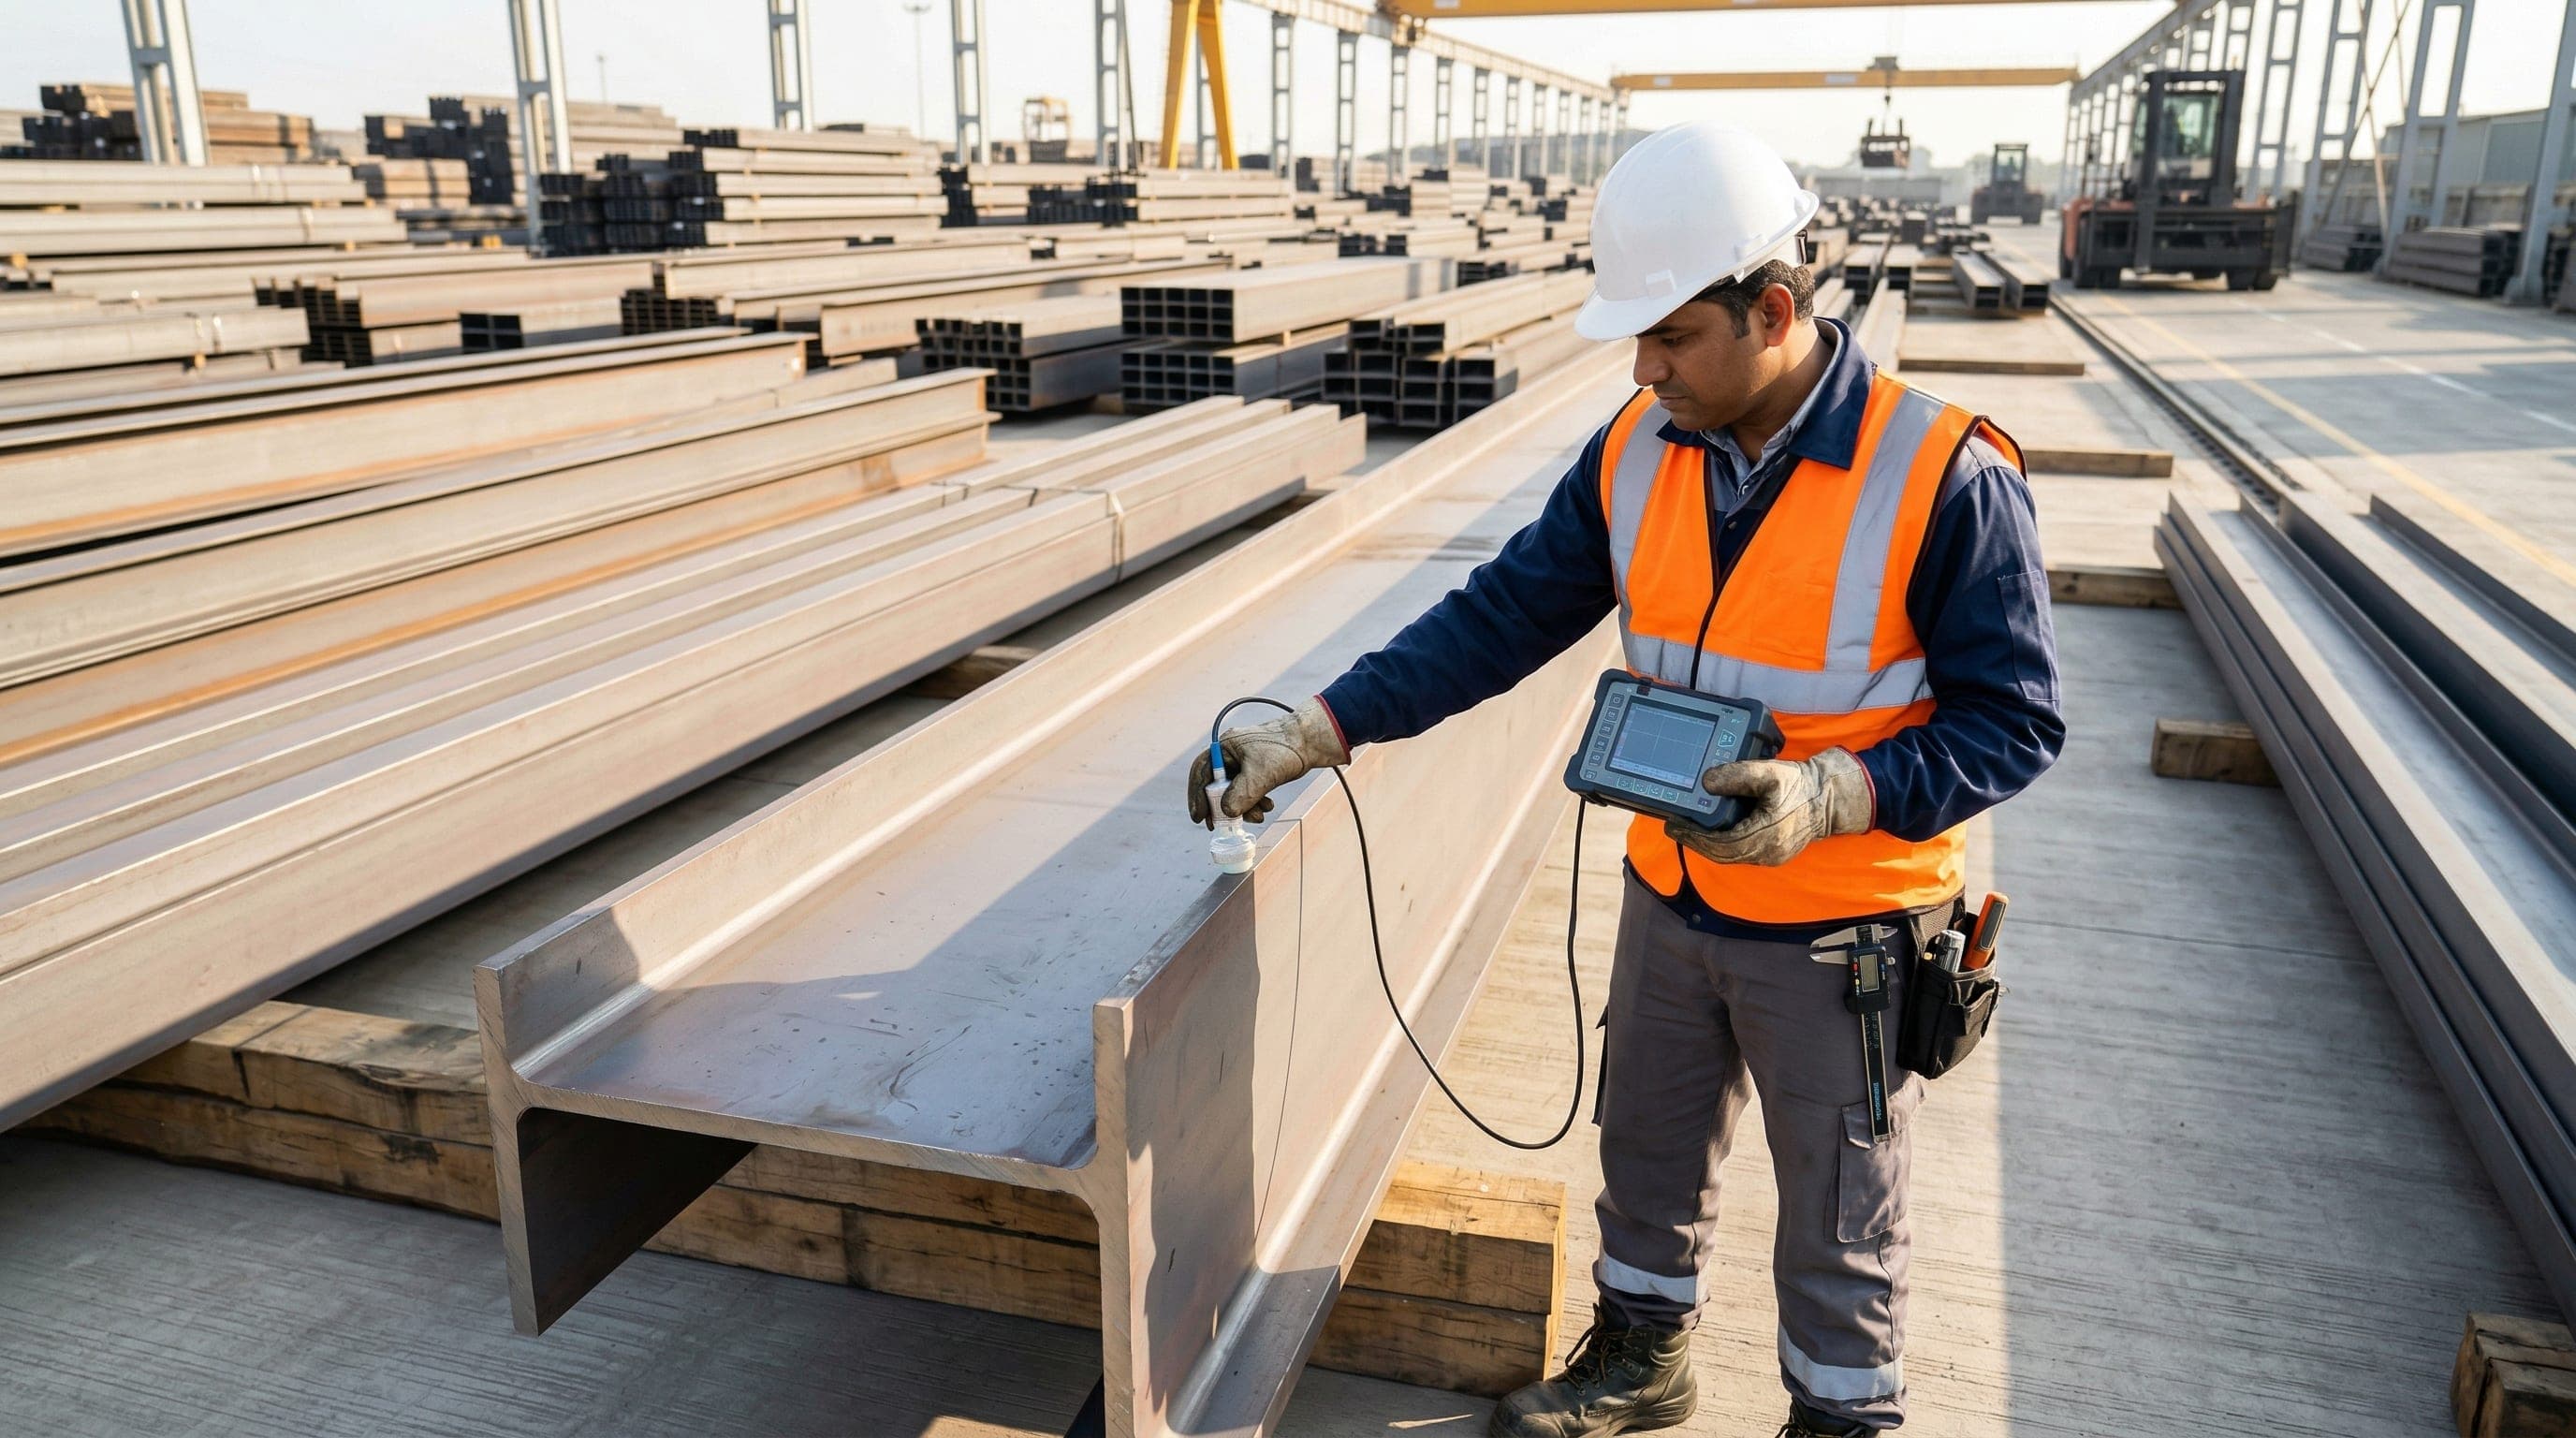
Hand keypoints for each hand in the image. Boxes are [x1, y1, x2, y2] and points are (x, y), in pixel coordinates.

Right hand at [1185, 697, 1351, 826]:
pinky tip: (1267, 807)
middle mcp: (1230, 754)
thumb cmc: (1284, 750)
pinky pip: (1248, 791)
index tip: (1198, 817)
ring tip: (1258, 817)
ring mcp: (1243, 762)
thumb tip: (1226, 812)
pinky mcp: (1256, 771)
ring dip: (1243, 807)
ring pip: (1233, 791)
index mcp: (1224, 747)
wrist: (1310, 742)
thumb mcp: (1260, 775)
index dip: (1196, 796)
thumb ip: (1241, 795)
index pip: (1201, 772)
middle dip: (1221, 807)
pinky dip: (1255, 802)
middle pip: (1215, 785)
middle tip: (1220, 826)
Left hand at [1665, 747, 1871, 866]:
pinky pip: (1742, 855)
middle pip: (1721, 854)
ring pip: (1730, 857)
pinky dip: (1723, 846)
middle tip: (1675, 827)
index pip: (1720, 843)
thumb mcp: (1770, 773)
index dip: (1694, 836)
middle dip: (1696, 842)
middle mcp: (1767, 852)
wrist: (1829, 798)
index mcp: (1766, 835)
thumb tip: (1707, 782)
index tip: (1674, 826)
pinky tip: (1713, 833)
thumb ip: (1737, 775)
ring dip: (1708, 846)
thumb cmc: (1801, 785)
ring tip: (1689, 830)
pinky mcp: (1774, 855)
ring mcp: (1771, 857)